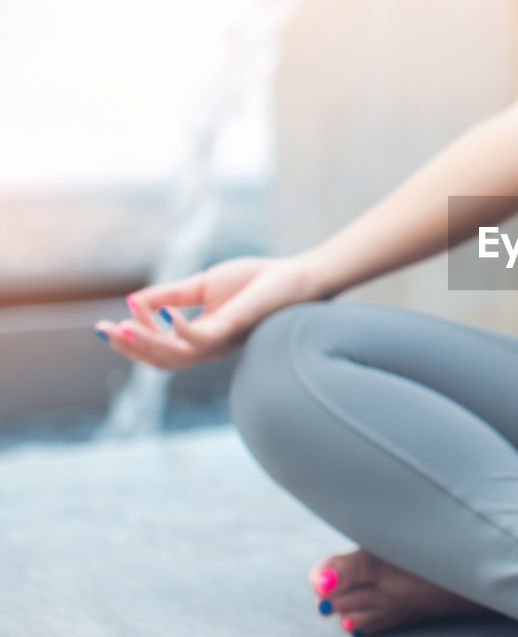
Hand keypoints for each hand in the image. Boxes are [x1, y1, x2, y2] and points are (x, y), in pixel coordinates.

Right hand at [92, 255, 322, 369]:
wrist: (296, 275)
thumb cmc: (256, 281)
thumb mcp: (203, 285)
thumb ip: (170, 295)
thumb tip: (132, 300)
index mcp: (203, 338)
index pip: (160, 349)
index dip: (131, 341)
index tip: (104, 325)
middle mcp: (212, 346)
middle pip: (163, 361)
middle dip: (131, 348)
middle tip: (104, 331)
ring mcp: (224, 340)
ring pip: (178, 356)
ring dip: (147, 342)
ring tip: (122, 326)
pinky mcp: (237, 326)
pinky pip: (203, 339)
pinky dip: (179, 329)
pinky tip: (164, 314)